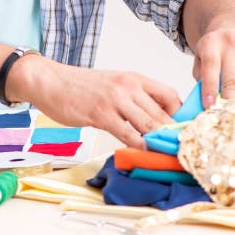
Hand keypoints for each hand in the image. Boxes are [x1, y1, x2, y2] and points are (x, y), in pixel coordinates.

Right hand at [8, 55, 180, 148]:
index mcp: (135, 78)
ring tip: (169, 156)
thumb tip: (154, 118)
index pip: (170, 95)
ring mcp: (116, 101)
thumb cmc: (81, 86)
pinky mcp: (101, 115)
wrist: (51, 81)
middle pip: (163, 113)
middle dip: (174, 134)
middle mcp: (129, 87)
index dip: (181, 115)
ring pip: (150, 125)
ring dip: (160, 143)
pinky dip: (139, 147)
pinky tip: (143, 155)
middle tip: (182, 150)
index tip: (184, 130)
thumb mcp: (114, 84)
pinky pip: (128, 135)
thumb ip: (133, 98)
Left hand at [191, 20, 234, 107]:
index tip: (209, 106)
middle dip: (228, 99)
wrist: (233, 27)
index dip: (210, 87)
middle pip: (231, 76)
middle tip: (226, 114)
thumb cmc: (215, 51)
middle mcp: (231, 39)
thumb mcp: (201, 59)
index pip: (211, 66)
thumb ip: (201, 78)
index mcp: (211, 42)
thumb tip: (206, 103)